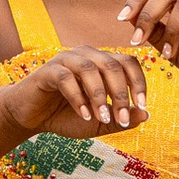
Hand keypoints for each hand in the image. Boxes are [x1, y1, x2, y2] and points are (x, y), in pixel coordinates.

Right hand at [0, 40, 147, 142]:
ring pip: (90, 69)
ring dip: (99, 96)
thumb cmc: (67, 116)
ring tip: (102, 118)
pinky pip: (66, 78)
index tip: (142, 107)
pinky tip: (83, 114)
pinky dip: (77, 97)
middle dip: (120, 93)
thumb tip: (145, 115)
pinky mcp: (47, 70)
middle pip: (112, 65)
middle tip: (121, 119)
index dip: (138, 83)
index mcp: (102, 63)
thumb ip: (121, 119)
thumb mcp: (99, 123)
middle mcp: (86, 56)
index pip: (128, 63)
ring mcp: (66, 60)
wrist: (32, 119)